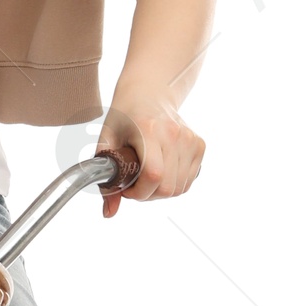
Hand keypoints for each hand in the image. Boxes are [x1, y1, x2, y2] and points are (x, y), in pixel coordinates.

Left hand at [95, 96, 204, 219]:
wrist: (149, 93)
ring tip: (147, 177)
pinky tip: (162, 171)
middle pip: (167, 187)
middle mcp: (174, 134)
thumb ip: (106, 179)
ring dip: (161, 191)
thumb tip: (109, 213)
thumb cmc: (124, 117)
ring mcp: (190, 139)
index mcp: (149, 130)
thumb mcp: (106, 142)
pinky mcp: (200, 145)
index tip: (126, 188)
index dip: (139, 192)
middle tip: (135, 184)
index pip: (153, 175)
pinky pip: (189, 181)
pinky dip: (175, 184)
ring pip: (180, 188)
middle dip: (148, 195)